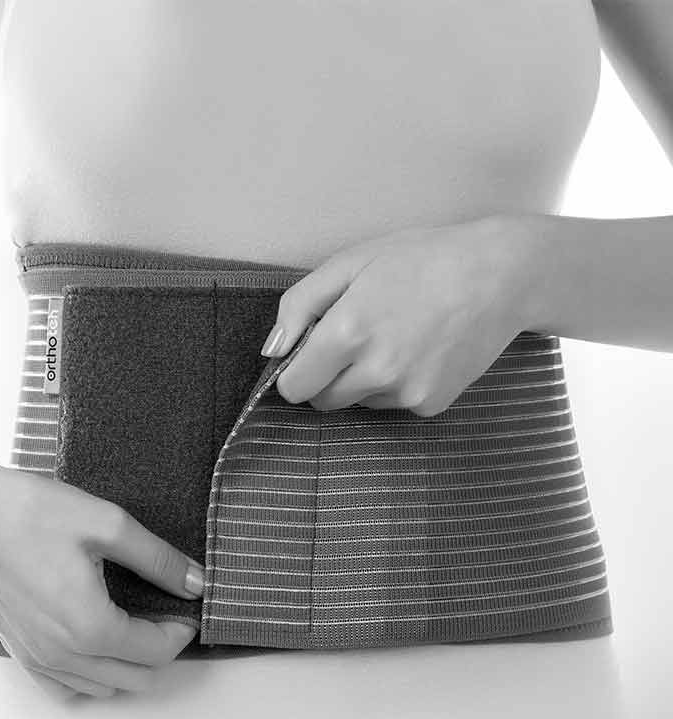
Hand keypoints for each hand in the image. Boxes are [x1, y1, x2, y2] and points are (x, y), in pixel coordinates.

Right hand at [0, 439, 203, 699]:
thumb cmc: (29, 512)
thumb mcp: (108, 525)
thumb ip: (159, 560)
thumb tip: (196, 583)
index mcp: (90, 628)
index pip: (157, 651)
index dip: (182, 629)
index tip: (188, 603)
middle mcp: (63, 655)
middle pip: (136, 678)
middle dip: (161, 649)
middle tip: (167, 612)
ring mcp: (37, 659)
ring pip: (103, 687)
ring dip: (129, 664)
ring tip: (135, 623)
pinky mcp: (19, 652)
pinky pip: (65, 687)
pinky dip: (91, 675)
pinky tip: (96, 642)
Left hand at [262, 214, 534, 415]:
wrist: (500, 275)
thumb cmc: (422, 259)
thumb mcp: (351, 263)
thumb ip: (300, 306)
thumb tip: (272, 350)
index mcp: (347, 333)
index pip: (294, 388)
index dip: (296, 371)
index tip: (311, 354)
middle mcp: (375, 371)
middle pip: (323, 401)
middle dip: (328, 377)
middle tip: (357, 337)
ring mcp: (405, 392)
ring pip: (359, 403)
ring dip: (364, 380)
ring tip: (396, 337)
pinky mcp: (430, 404)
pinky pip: (394, 404)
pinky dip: (398, 385)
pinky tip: (421, 350)